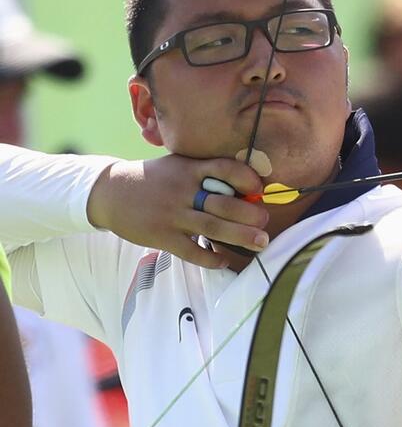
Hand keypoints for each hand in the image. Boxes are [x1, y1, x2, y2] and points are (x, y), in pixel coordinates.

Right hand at [87, 155, 268, 268]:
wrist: (110, 192)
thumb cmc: (155, 179)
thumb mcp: (179, 165)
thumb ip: (207, 172)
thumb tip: (247, 186)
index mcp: (189, 169)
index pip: (224, 168)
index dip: (246, 178)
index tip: (260, 189)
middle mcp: (182, 190)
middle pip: (224, 203)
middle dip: (250, 214)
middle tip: (266, 221)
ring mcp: (172, 214)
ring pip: (212, 226)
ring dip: (241, 236)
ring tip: (261, 241)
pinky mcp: (161, 236)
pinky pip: (190, 251)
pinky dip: (210, 258)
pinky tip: (224, 261)